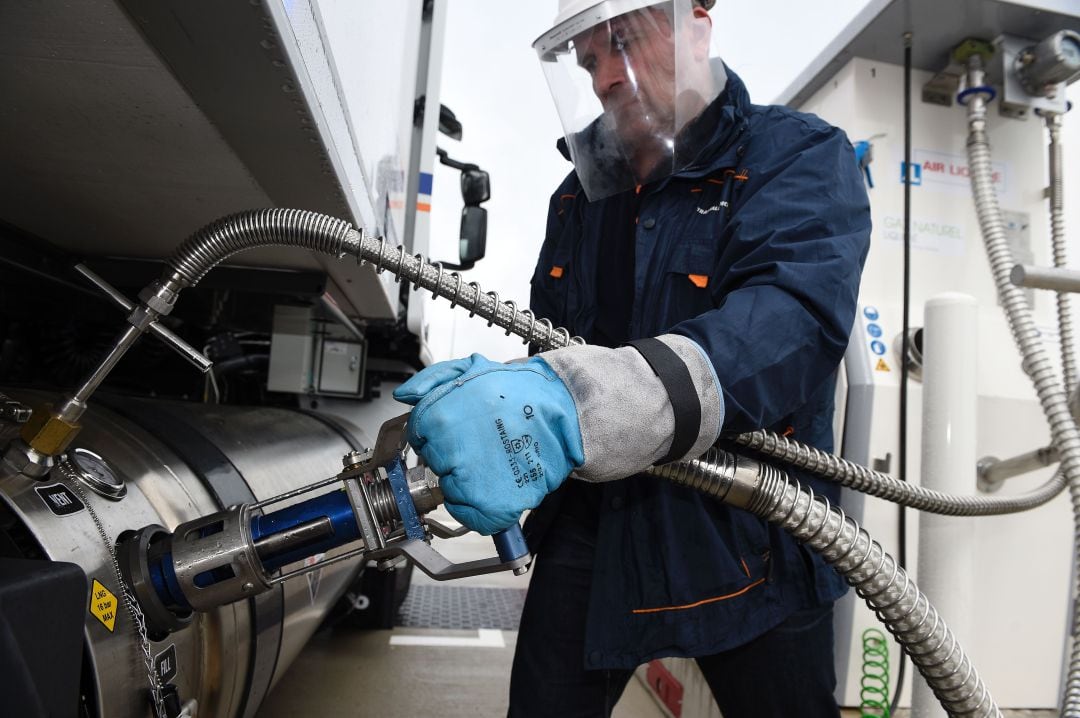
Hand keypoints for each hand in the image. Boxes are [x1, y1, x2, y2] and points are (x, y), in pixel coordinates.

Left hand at [393, 354, 583, 534]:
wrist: (565, 411)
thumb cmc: (522, 392)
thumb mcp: (471, 368)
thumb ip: (431, 380)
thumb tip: (406, 395)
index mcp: (439, 418)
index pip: (418, 437)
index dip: (438, 433)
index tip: (456, 430)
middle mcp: (450, 450)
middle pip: (434, 464)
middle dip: (451, 455)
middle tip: (479, 442)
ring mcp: (470, 480)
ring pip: (450, 490)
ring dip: (465, 480)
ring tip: (491, 459)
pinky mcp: (492, 504)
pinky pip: (470, 516)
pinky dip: (478, 508)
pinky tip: (493, 485)